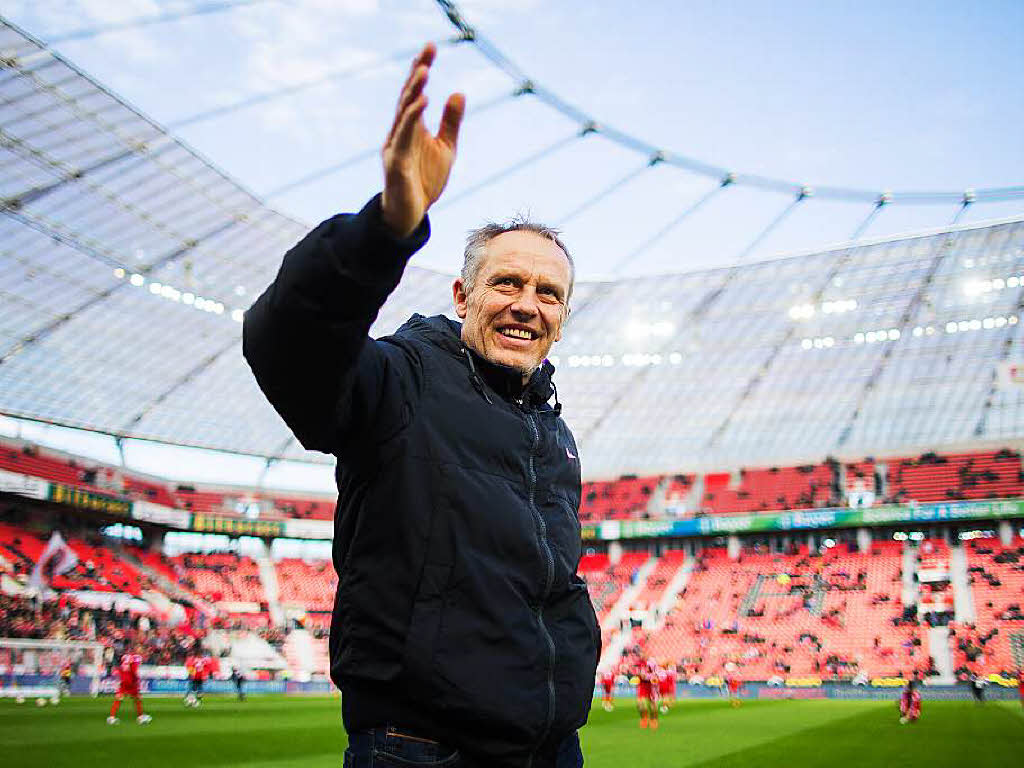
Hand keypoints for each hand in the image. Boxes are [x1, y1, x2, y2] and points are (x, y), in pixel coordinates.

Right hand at [380, 43, 464, 236]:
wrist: (411, 215)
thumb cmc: (425, 181)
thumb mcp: (446, 148)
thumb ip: (451, 122)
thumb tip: (459, 92)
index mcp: (412, 128)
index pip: (416, 93)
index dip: (421, 69)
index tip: (431, 47)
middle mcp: (400, 132)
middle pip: (408, 97)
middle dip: (418, 73)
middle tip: (428, 49)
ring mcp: (396, 146)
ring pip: (404, 113)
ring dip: (414, 92)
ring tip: (424, 71)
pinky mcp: (397, 163)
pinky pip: (404, 136)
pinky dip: (412, 118)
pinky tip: (423, 102)